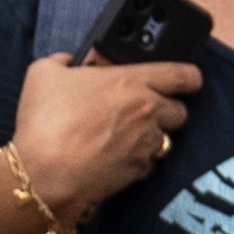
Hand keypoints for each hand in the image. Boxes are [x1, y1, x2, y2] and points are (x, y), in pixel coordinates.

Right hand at [1, 52, 201, 231]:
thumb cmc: (45, 120)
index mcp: (131, 81)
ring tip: (126, 136)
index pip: (183, 75)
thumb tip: (68, 62)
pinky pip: (148, 163)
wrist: (44, 172)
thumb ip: (61, 61)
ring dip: (151, 136)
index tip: (188, 79)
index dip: (190, 77)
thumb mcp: (43, 74)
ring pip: (166, 139)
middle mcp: (147, 112)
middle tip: (146, 108)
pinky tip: (114, 157)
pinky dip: (137, 160)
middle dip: (169, 109)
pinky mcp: (137, 170)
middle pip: (181, 111)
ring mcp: (145, 144)